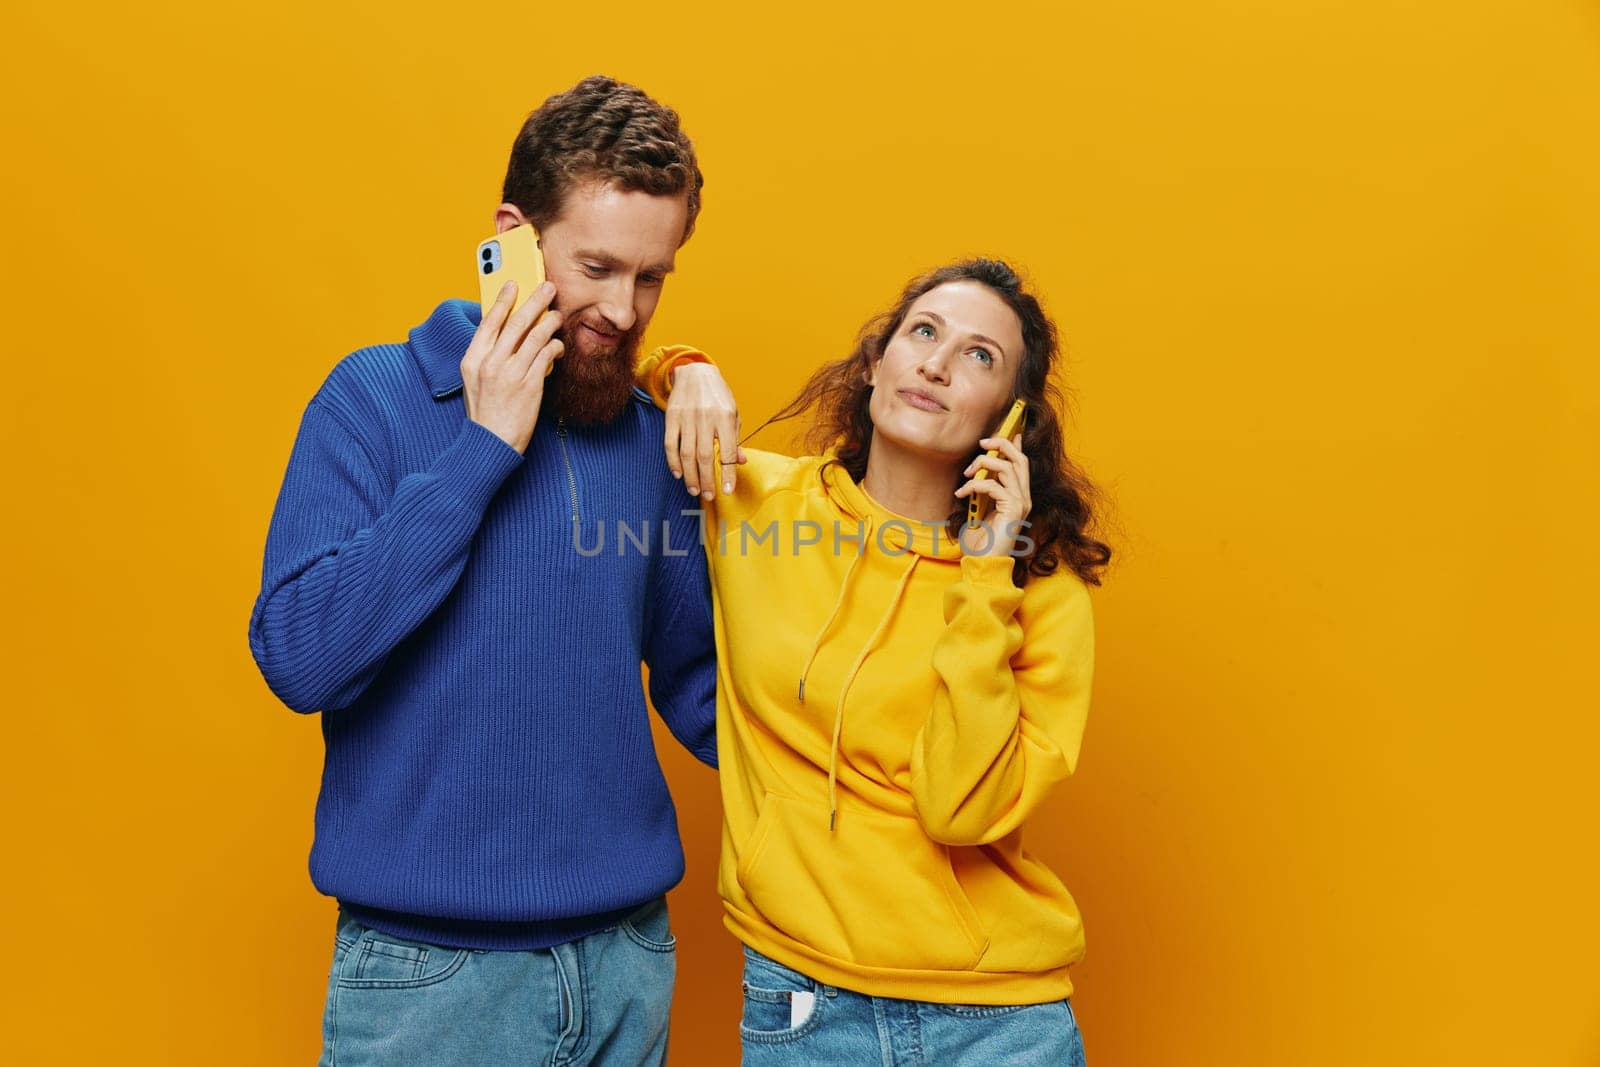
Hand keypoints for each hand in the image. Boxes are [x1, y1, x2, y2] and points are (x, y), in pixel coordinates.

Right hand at [460, 281, 563, 453]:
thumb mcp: (475, 381)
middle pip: (515, 322)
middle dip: (534, 300)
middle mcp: (490, 363)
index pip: (488, 322)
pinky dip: (554, 347)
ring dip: (549, 321)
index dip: (502, 300)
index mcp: (472, 360)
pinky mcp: (529, 385)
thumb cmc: (485, 413)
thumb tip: (505, 333)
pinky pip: (546, 356)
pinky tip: (558, 345)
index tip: (513, 285)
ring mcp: (510, 373)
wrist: (491, 443)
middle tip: (547, 287)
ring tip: (557, 314)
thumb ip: (486, 357)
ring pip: (535, 336)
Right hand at [664, 362, 746, 499]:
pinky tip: (679, 473)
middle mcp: (706, 417)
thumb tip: (742, 462)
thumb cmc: (718, 396)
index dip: (728, 473)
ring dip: (690, 476)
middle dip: (707, 479)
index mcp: (725, 417)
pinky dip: (673, 461)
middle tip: (709, 495)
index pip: (728, 451)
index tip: (727, 490)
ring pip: (687, 453)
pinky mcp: (671, 417)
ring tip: (695, 490)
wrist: (695, 372)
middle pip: (705, 456)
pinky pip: (670, 444)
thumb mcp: (733, 414)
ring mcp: (687, 417)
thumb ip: (735, 439)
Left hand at [955, 433, 1031, 556]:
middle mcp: (1024, 498)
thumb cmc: (980, 543)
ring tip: (967, 473)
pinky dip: (975, 485)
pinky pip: (994, 486)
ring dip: (984, 464)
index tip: (1009, 431)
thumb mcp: (979, 510)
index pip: (1022, 464)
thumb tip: (977, 474)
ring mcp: (1021, 504)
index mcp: (1018, 497)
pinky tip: (962, 494)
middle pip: (1020, 459)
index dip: (1015, 445)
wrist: (984, 566)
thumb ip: (983, 492)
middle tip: (982, 442)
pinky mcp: (1013, 509)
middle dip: (1002, 444)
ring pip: (1008, 468)